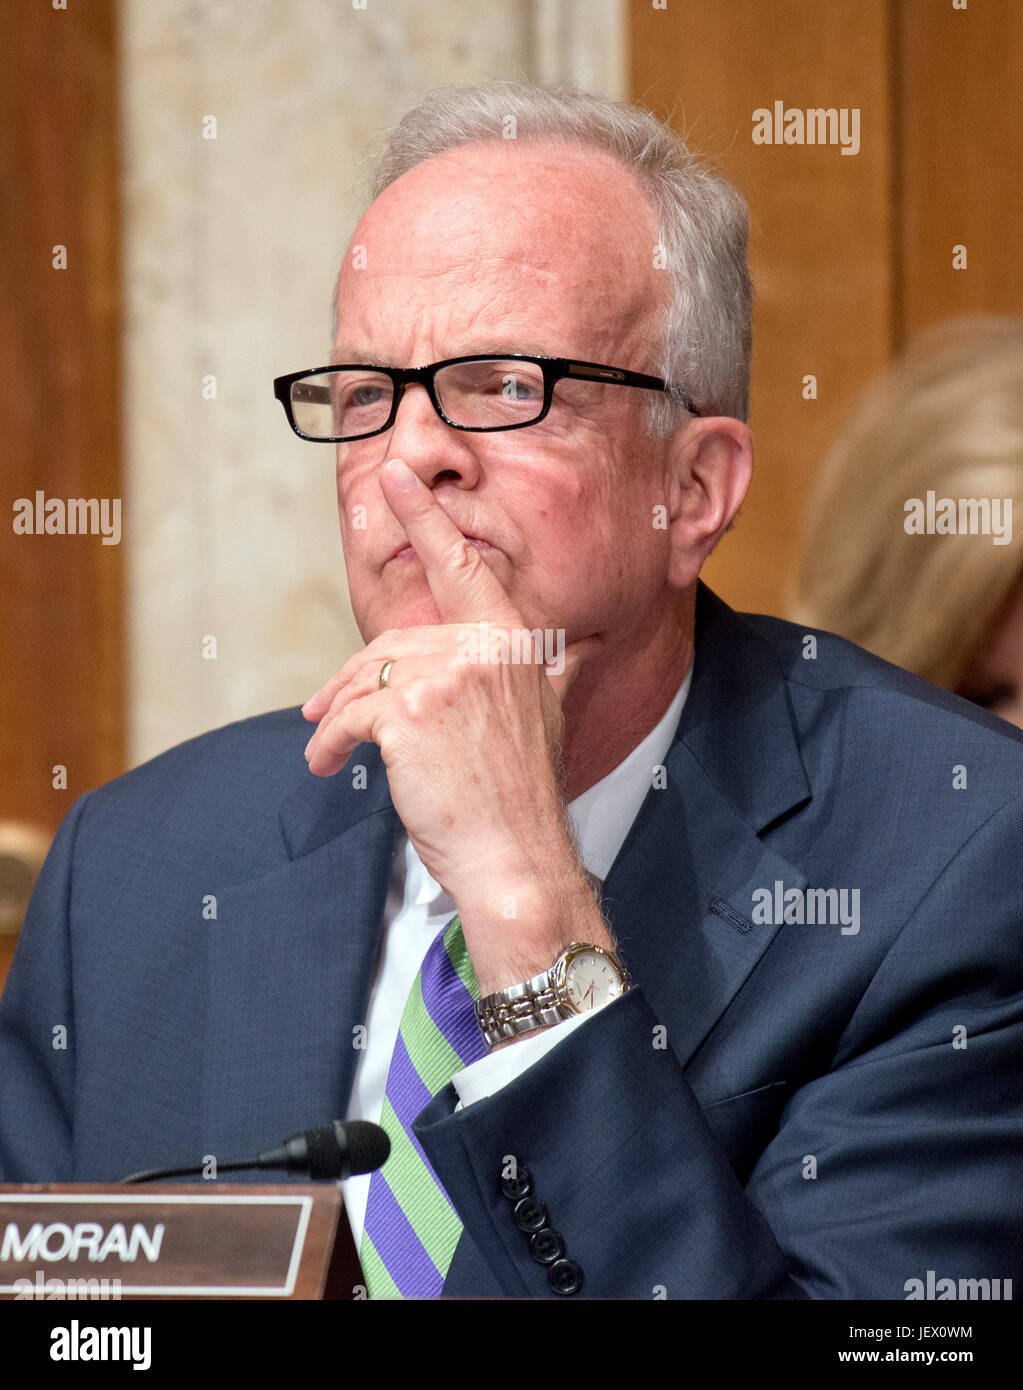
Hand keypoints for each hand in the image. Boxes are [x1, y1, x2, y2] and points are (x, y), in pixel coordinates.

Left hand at [302, 457, 608, 995]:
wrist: (516, 857)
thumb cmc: (520, 796)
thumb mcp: (541, 718)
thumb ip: (541, 672)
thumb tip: (575, 647)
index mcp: (513, 643)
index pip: (463, 566)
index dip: (427, 516)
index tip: (397, 473)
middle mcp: (485, 649)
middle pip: (392, 644)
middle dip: (349, 681)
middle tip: (319, 711)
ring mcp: (448, 677)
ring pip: (365, 677)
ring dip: (335, 716)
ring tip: (327, 748)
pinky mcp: (408, 712)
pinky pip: (349, 716)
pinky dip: (331, 743)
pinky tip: (333, 765)